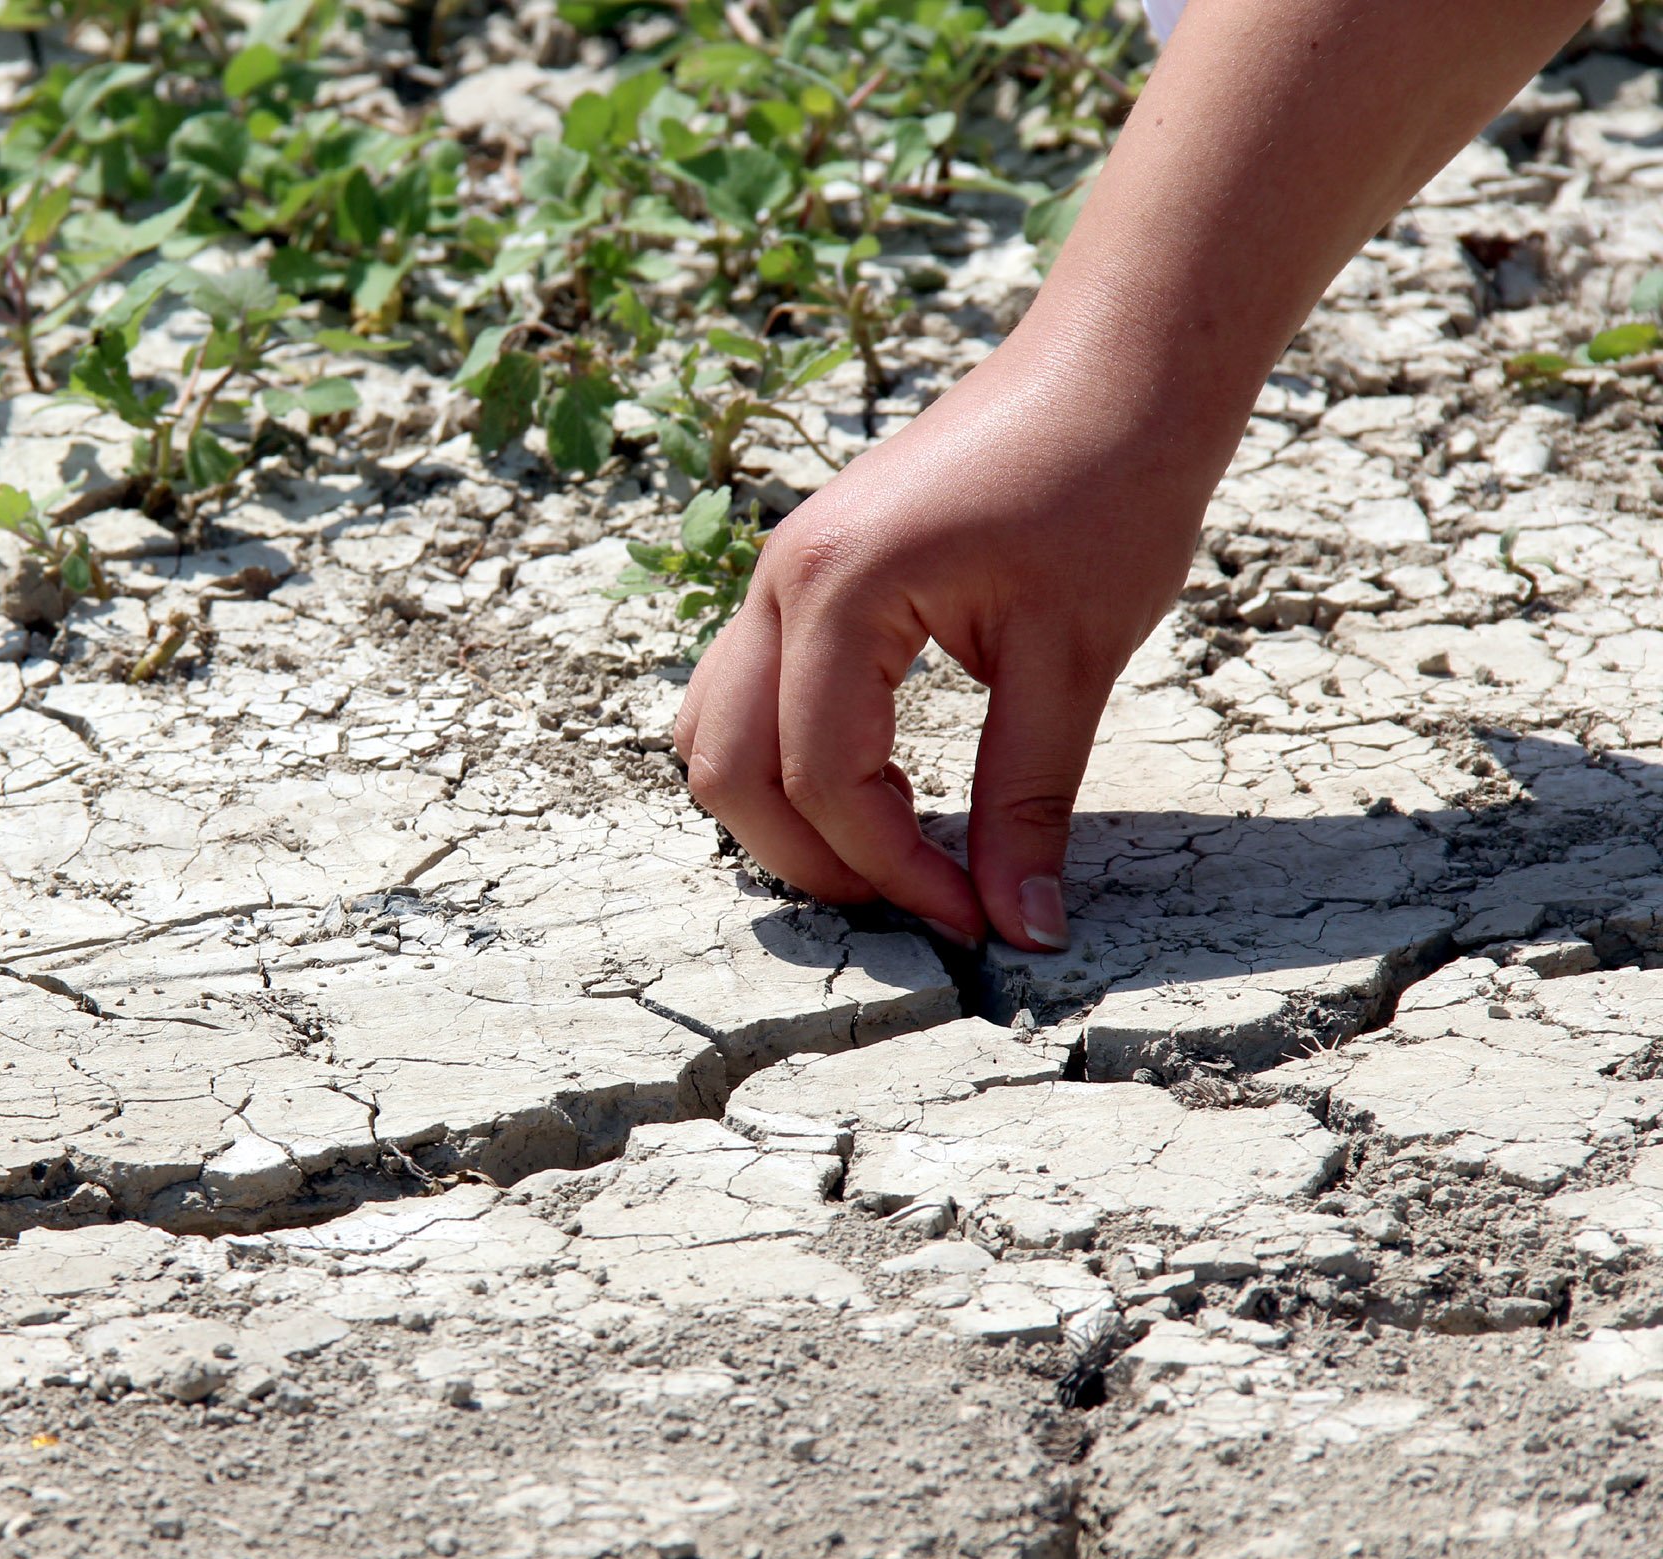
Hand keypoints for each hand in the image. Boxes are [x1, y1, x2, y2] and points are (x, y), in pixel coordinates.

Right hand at [672, 342, 1220, 950]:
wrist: (1117, 362)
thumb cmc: (1110, 483)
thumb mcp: (1074, 659)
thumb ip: (1028, 799)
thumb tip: (1021, 925)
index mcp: (841, 589)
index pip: (824, 777)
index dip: (893, 869)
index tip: (976, 920)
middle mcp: (782, 578)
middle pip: (728, 767)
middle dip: (811, 859)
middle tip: (914, 905)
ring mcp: (780, 571)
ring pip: (713, 728)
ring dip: (776, 809)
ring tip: (881, 851)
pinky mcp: (805, 572)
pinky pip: (744, 686)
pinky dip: (780, 754)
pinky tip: (872, 782)